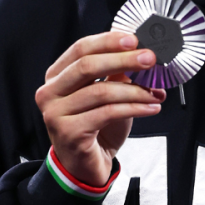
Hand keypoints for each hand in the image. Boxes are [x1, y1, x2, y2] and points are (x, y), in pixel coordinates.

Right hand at [35, 32, 166, 186]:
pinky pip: (107, 113)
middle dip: (123, 60)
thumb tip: (143, 55)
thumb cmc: (95, 126)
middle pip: (87, 66)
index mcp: (56, 76)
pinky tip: (150, 107)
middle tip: (149, 59)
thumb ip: (117, 72)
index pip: (80, 48)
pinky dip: (133, 108)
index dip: (108, 41)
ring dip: (134, 90)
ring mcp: (55, 113)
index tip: (134, 39)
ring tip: (154, 92)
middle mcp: (50, 92)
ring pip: (101, 91)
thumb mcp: (106, 93)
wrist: (85, 165)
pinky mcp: (69, 132)